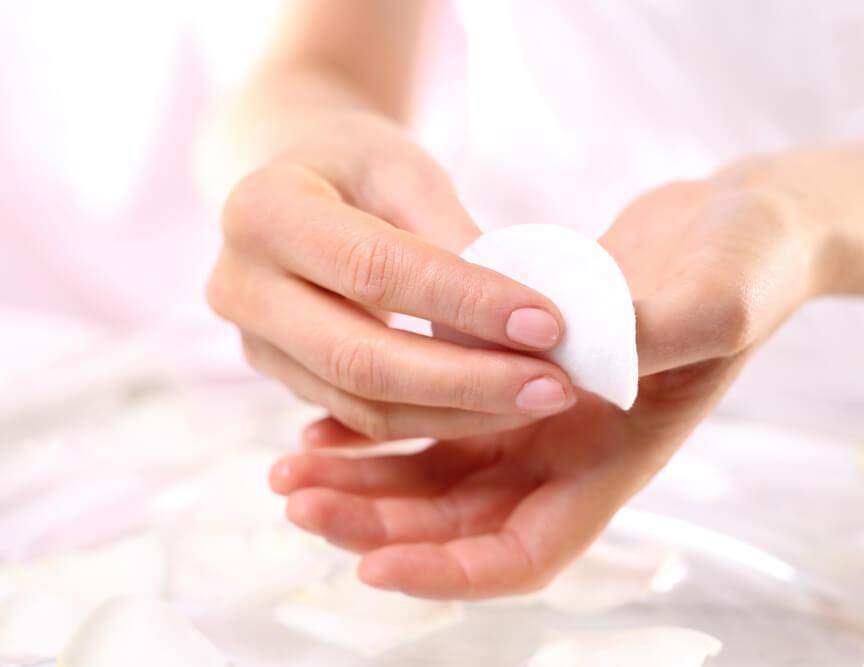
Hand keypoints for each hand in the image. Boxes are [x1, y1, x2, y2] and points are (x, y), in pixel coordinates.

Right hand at [207, 111, 577, 440]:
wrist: (294, 183)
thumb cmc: (356, 164)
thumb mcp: (403, 170)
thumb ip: (452, 236)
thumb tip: (523, 317)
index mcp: (264, 211)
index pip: (376, 269)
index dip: (466, 303)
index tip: (549, 323)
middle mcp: (240, 286)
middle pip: (362, 359)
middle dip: (470, 381)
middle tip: (556, 386)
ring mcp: (253, 343)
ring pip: (365, 405)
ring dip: (461, 413)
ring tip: (541, 399)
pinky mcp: (281, 377)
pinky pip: (363, 417)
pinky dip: (436, 419)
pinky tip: (497, 407)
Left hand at [269, 175, 825, 598]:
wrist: (739, 228)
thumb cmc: (749, 265)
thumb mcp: (716, 297)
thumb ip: (654, 333)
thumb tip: (586, 359)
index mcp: (616, 455)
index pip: (526, 553)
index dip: (449, 572)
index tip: (370, 565)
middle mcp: (571, 450)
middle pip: (459, 522)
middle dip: (377, 523)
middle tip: (296, 498)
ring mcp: (542, 416)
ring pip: (436, 475)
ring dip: (365, 480)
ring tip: (289, 465)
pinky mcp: (518, 374)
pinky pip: (438, 420)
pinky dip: (382, 428)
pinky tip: (324, 414)